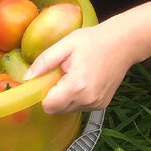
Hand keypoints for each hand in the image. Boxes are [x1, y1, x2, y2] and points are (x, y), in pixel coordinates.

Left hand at [22, 22, 136, 113]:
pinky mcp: (102, 105)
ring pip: (68, 109)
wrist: (123, 43)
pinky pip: (80, 107)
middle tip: (61, 74)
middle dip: (54, 95)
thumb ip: (44, 62)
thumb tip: (26, 78)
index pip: (48, 106)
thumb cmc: (93, 41)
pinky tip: (84, 80)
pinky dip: (77, 97)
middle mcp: (87, 100)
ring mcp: (96, 105)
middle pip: (57, 110)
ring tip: (74, 75)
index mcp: (76, 86)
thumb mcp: (65, 45)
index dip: (43, 93)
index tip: (47, 79)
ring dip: (65, 97)